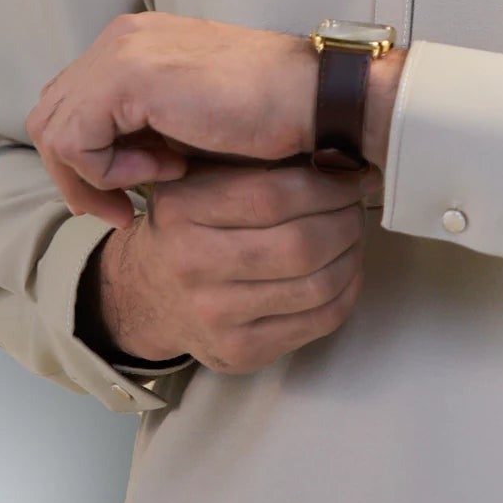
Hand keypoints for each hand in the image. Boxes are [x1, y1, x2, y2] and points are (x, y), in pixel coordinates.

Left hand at [25, 12, 319, 225]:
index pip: (72, 104)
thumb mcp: (189, 122)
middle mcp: (121, 37)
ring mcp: (121, 51)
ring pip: (54, 130)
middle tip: (122, 209)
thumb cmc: (268, 116)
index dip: (84, 161)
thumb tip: (102, 166)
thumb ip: (145, 129)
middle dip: (76, 176)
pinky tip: (166, 171)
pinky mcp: (127, 76)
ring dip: (93, 176)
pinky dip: (108, 171)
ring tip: (149, 189)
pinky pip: (76, 140)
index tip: (123, 199)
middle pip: (50, 116)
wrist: (315, 100)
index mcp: (135, 42)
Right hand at [84, 157, 379, 373]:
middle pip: (301, 244)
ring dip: (352, 255)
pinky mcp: (239, 352)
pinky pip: (319, 321)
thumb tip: (339, 150)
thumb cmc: (189, 224)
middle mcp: (190, 265)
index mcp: (180, 209)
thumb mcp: (200, 176)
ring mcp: (214, 315)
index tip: (353, 176)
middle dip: (346, 220)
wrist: (146, 293)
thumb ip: (255, 158)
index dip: (329, 185)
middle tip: (356, 206)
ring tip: (353, 234)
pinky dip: (347, 291)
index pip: (276, 194)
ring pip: (317, 286)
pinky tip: (345, 270)